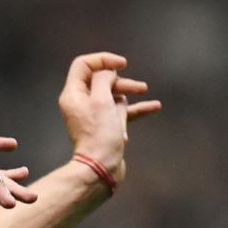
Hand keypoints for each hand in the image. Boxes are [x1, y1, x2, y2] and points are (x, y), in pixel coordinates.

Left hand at [58, 53, 161, 182]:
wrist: (100, 167)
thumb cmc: (99, 133)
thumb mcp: (102, 99)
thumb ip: (104, 79)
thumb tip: (107, 72)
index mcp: (73, 94)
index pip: (83, 65)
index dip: (103, 60)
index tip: (122, 64)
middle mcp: (79, 103)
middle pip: (100, 80)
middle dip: (121, 80)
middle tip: (139, 86)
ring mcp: (92, 116)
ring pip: (112, 95)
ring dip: (128, 93)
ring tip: (144, 92)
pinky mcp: (104, 127)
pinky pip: (120, 112)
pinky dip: (135, 108)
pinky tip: (155, 106)